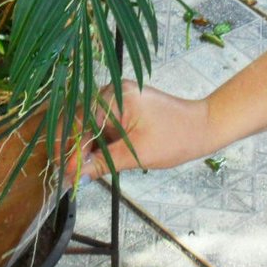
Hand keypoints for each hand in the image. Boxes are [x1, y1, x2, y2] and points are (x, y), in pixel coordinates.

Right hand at [72, 81, 218, 180]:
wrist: (203, 127)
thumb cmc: (176, 138)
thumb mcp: (137, 154)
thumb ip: (103, 162)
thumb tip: (76, 176)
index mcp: (116, 96)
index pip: (79, 121)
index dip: (69, 148)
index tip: (63, 171)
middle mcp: (112, 90)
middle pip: (79, 119)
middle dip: (72, 147)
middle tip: (66, 173)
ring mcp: (117, 96)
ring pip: (88, 122)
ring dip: (82, 145)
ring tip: (77, 169)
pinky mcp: (123, 105)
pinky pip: (101, 122)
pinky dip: (95, 140)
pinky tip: (92, 158)